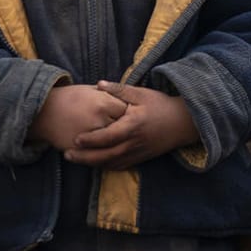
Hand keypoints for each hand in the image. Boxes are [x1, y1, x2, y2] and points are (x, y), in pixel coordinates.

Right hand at [29, 84, 126, 152]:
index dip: (129, 112)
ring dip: (117, 143)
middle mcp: (99, 121)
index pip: (126, 111)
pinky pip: (102, 156)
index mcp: (102, 104)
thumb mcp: (91, 91)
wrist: (44, 112)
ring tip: (118, 139)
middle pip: (123, 129)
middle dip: (126, 128)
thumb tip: (127, 99)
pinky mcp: (83, 151)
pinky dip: (107, 155)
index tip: (130, 112)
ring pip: (113, 145)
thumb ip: (110, 95)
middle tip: (127, 127)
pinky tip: (109, 149)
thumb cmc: (69, 98)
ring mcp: (91, 138)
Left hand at [63, 82, 200, 169]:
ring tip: (75, 159)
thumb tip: (98, 84)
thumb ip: (119, 89)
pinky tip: (93, 163)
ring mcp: (138, 153)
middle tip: (67, 154)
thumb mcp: (141, 93)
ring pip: (111, 163)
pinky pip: (120, 166)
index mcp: (133, 126)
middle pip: (106, 155)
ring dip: (92, 164)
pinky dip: (105, 166)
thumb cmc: (161, 105)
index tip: (75, 139)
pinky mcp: (141, 159)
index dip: (91, 140)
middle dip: (85, 157)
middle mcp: (134, 143)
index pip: (108, 136)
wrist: (184, 123)